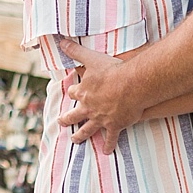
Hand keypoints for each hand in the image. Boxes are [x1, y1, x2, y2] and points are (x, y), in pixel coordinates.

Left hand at [53, 40, 144, 154]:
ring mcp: (100, 118)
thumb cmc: (112, 70)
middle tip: (61, 122)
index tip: (71, 92)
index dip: (73, 92)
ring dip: (80, 136)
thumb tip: (61, 41)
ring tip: (75, 140)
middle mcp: (88, 107)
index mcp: (83, 92)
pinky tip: (107, 151)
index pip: (73, 92)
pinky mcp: (114, 126)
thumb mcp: (91, 57)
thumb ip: (76, 50)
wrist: (131, 85)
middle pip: (73, 115)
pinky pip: (110, 138)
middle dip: (67, 119)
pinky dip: (108, 145)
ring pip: (86, 130)